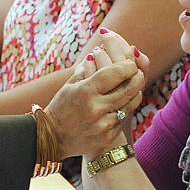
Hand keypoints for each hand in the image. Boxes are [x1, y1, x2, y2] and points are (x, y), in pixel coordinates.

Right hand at [45, 32, 148, 159]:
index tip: (130, 63)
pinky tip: (124, 101)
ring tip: (134, 85)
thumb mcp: (70, 84)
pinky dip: (126, 107)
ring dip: (135, 92)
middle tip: (137, 71)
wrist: (52, 137)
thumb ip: (87, 68)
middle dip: (137, 77)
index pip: (114, 74)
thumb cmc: (61, 106)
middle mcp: (96, 108)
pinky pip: (123, 118)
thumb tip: (99, 51)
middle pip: (128, 89)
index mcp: (86, 91)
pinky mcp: (107, 136)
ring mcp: (103, 124)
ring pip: (130, 104)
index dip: (127, 66)